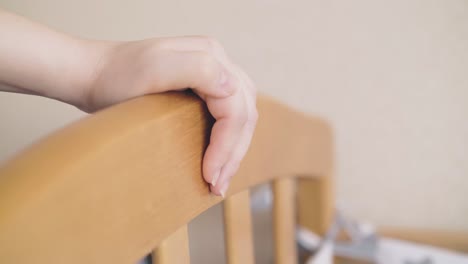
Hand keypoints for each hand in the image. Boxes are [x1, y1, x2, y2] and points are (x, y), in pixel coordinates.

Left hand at [86, 36, 257, 196]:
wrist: (94, 74)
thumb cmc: (117, 77)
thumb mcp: (153, 69)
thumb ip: (199, 69)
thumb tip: (234, 89)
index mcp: (211, 54)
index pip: (235, 107)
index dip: (227, 144)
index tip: (209, 174)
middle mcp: (218, 61)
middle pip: (244, 112)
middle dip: (234, 152)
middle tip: (217, 185)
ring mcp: (213, 74)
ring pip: (243, 116)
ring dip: (235, 150)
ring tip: (220, 179)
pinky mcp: (205, 88)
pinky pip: (230, 115)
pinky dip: (229, 140)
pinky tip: (219, 160)